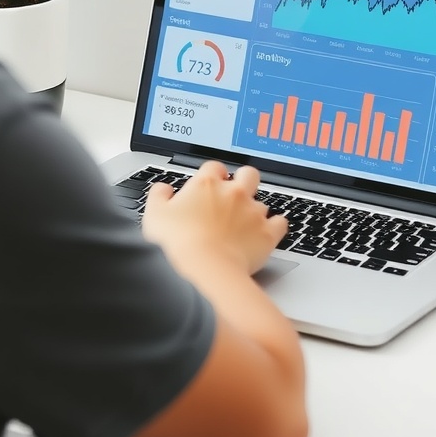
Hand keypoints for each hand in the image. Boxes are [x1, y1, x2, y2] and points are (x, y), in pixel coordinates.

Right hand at [142, 161, 287, 274]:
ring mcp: (253, 212)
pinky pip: (280, 222)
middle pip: (248, 174)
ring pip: (262, 202)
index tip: (207, 186)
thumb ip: (159, 196)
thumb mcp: (155, 215)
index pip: (214, 167)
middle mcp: (234, 193)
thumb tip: (163, 190)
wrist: (204, 270)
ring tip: (243, 226)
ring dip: (255, 211)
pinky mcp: (267, 233)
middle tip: (236, 194)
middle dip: (244, 180)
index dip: (212, 175)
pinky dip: (276, 226)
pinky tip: (267, 232)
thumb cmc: (177, 245)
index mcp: (207, 185)